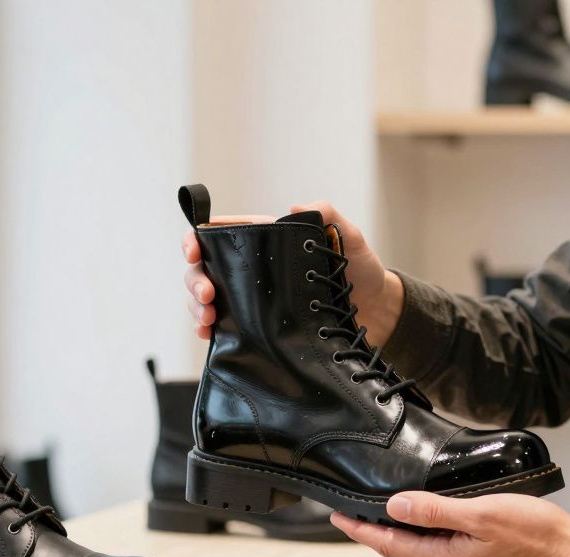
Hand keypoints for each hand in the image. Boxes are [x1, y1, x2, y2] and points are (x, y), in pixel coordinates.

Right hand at [182, 202, 404, 342]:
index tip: (193, 249)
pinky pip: (222, 327)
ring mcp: (251, 299)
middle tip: (208, 295)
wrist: (375, 312)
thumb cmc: (360, 270)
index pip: (219, 233)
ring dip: (196, 306)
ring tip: (209, 318)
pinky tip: (208, 335)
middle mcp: (252, 270)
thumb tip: (295, 208)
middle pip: (203, 268)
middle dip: (195, 279)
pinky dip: (207, 330)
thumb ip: (328, 214)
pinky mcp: (256, 327)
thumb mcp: (349, 237)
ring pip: (206, 298)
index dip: (196, 238)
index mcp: (265, 243)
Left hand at [330, 491, 569, 556]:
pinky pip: (439, 549)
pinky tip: (424, 519)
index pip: (389, 544)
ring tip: (379, 513)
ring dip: (398, 532)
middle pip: (400, 548)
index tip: (336, 516)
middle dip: (373, 531)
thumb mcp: (480, 514)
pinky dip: (423, 534)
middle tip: (349, 512)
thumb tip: (395, 506)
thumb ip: (435, 510)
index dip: (360, 529)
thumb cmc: (534, 535)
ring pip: (419, 549)